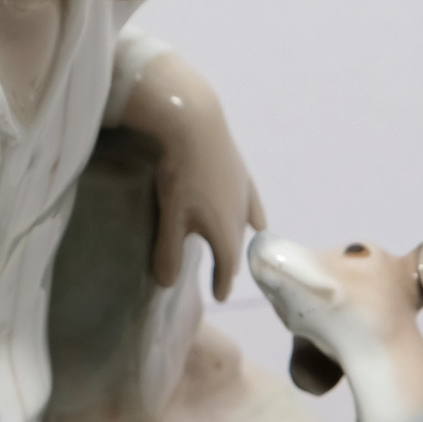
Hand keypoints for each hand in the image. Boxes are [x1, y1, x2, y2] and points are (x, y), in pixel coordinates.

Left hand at [119, 53, 266, 298]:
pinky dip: (253, 216)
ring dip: (239, 241)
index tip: (219, 297)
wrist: (196, 124)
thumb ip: (169, 252)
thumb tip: (166, 284)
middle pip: (236, 248)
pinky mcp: (242, 173)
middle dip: (230, 265)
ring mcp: (244, 194)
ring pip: (246, 226)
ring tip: (235, 250)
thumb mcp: (170, 217)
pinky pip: (252, 203)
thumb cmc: (180, 174)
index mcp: (225, 232)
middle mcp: (241, 217)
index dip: (222, 283)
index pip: (226, 267)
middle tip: (222, 278)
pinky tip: (256, 221)